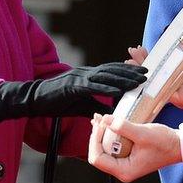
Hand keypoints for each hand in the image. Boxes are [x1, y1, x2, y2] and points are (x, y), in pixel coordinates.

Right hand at [0, 63, 147, 122]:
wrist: (34, 101)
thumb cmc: (57, 102)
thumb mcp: (81, 105)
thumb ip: (97, 106)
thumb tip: (112, 112)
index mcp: (88, 76)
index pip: (112, 71)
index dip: (128, 71)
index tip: (143, 73)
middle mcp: (86, 73)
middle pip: (112, 70)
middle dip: (130, 71)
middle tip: (147, 73)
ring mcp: (79, 77)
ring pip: (105, 76)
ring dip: (123, 78)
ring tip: (138, 81)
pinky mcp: (72, 85)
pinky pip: (92, 86)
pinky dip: (106, 87)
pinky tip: (117, 89)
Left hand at [88, 113, 180, 182]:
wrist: (178, 145)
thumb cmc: (166, 144)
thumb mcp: (143, 134)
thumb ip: (123, 127)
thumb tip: (107, 121)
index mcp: (124, 170)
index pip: (98, 158)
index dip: (95, 141)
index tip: (100, 126)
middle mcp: (122, 169)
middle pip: (99, 154)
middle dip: (97, 135)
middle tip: (100, 120)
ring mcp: (124, 162)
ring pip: (105, 148)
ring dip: (102, 133)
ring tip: (102, 119)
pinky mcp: (127, 155)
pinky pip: (113, 145)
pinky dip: (109, 134)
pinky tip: (108, 123)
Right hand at [128, 14, 182, 112]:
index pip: (164, 58)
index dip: (152, 53)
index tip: (141, 46)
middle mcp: (179, 77)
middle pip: (157, 69)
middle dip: (143, 62)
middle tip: (132, 54)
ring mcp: (178, 88)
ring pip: (156, 81)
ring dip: (144, 73)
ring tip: (132, 64)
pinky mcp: (180, 98)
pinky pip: (164, 93)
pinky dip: (154, 87)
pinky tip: (145, 79)